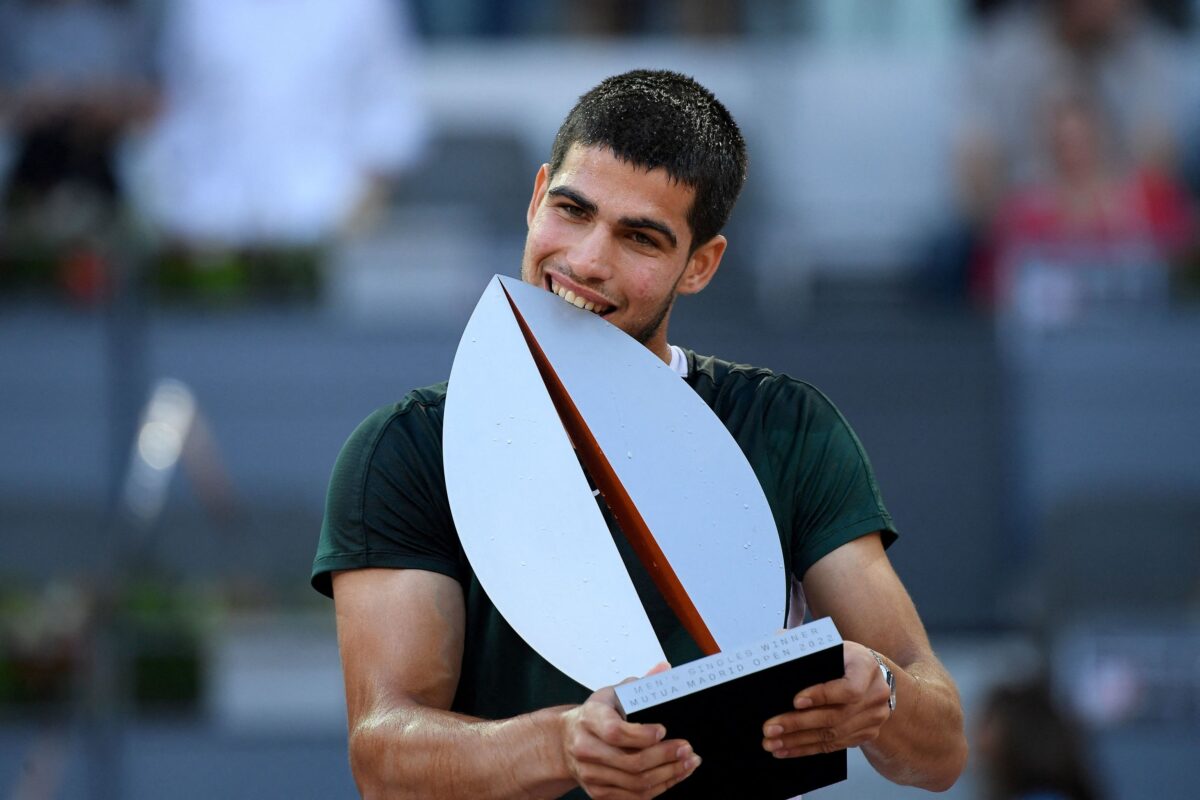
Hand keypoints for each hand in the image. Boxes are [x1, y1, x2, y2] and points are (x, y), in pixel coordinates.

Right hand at [561, 669, 700, 799]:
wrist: (567, 740)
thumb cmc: (595, 715)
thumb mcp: (613, 693)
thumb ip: (641, 683)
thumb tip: (665, 669)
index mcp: (590, 718)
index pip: (614, 731)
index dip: (641, 735)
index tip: (663, 730)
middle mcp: (586, 748)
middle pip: (630, 761)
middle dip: (665, 757)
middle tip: (687, 748)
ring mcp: (591, 774)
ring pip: (635, 783)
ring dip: (668, 774)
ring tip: (688, 762)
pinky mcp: (599, 792)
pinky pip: (634, 797)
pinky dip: (659, 788)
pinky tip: (674, 775)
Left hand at [761, 641, 891, 757]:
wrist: (870, 676)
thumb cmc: (843, 657)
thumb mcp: (831, 645)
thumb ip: (805, 646)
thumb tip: (775, 644)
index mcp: (866, 666)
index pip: (849, 687)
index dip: (822, 696)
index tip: (795, 701)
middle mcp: (875, 694)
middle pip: (835, 716)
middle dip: (798, 724)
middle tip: (770, 728)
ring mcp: (873, 717)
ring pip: (832, 735)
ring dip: (798, 741)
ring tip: (772, 742)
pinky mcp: (866, 734)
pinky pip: (833, 745)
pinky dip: (806, 748)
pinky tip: (786, 749)